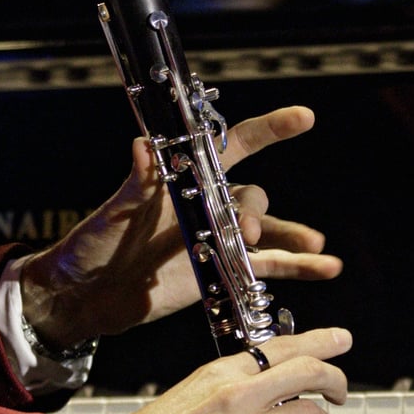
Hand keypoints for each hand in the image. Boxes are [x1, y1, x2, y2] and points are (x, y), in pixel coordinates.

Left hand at [18, 103, 339, 347]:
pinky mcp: (221, 273)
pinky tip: (325, 269)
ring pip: (268, 232)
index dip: (269, 130)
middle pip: (251, 196)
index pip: (233, 146)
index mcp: (185, 180)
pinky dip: (297, 268)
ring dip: (294, 236)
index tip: (303, 118)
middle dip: (257, 211)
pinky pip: (266, 268)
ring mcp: (217, 240)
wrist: (88, 295)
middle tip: (245, 232)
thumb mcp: (115, 211)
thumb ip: (135, 182)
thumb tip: (142, 145)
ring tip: (318, 247)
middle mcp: (206, 206)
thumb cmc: (96, 243)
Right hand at [136, 328, 350, 413]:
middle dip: (335, 381)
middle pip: (308, 373)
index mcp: (221, 374)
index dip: (320, 341)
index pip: (281, 347)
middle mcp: (236, 398)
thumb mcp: (188, 394)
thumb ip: (225, 389)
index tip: (340, 340)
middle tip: (341, 393)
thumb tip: (258, 389)